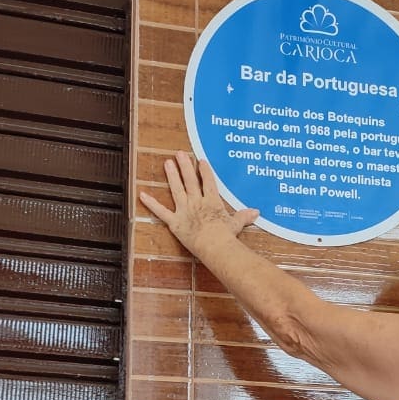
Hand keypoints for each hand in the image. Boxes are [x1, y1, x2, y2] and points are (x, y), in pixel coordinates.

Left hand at [139, 152, 258, 254]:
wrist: (215, 246)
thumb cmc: (227, 236)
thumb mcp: (237, 224)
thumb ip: (244, 216)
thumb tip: (257, 212)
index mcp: (212, 202)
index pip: (208, 182)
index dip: (204, 171)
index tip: (201, 161)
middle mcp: (197, 202)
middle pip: (190, 181)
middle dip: (185, 166)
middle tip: (179, 153)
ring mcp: (185, 210)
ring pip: (177, 190)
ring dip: (172, 176)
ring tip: (167, 163)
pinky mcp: (175, 222)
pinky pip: (161, 212)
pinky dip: (151, 204)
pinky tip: (141, 194)